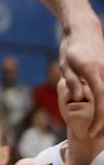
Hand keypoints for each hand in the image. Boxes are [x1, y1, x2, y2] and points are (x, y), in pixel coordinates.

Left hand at [60, 16, 103, 134]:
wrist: (85, 31)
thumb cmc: (72, 49)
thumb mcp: (65, 65)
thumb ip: (72, 82)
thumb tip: (78, 99)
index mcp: (93, 72)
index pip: (101, 100)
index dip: (98, 119)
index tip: (92, 132)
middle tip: (95, 133)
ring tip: (97, 125)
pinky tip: (101, 112)